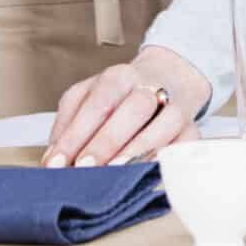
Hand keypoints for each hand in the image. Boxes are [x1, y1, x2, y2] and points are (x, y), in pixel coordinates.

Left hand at [45, 46, 209, 167]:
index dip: (76, 134)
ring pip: (164, 123)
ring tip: (115, 171)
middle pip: (133, 108)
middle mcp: (149, 86)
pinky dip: (171, 155)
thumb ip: (69, 122)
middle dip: (108, 141)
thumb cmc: (123, 93)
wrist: (169, 75)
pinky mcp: (192, 125)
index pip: (97, 103)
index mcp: (119, 77)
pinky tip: (149, 170)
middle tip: (85, 167)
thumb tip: (53, 156)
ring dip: (139, 149)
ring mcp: (175, 105)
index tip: (58, 161)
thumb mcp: (88, 95)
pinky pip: (187, 141)